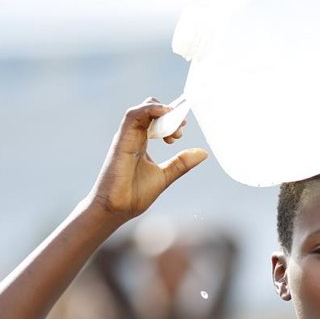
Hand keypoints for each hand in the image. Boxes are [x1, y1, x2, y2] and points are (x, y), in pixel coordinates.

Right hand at [87, 98, 207, 220]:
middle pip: (151, 110)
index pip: (155, 119)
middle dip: (169, 114)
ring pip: (143, 109)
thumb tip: (203, 153)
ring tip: (175, 129)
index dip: (172, 119)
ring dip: (163, 112)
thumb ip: (181, 163)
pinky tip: (165, 113)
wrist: (116, 209)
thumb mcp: (165, 175)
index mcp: (141, 142)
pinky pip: (133, 115)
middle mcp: (133, 136)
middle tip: (180, 132)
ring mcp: (126, 137)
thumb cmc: (134, 195)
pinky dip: (150, 109)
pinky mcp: (122, 140)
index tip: (181, 132)